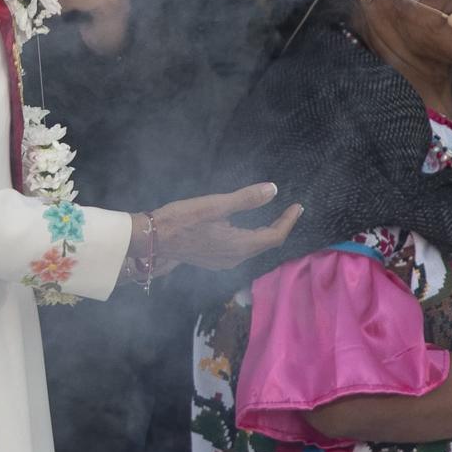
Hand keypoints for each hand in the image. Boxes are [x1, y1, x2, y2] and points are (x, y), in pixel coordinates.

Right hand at [144, 182, 301, 270]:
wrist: (153, 239)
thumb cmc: (183, 220)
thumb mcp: (216, 205)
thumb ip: (246, 199)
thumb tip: (273, 190)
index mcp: (240, 245)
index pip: (274, 236)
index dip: (288, 221)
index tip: (297, 206)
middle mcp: (236, 258)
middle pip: (265, 243)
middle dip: (279, 226)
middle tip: (288, 210)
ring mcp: (223, 261)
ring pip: (252, 247)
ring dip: (264, 232)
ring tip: (271, 216)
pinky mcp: (213, 260)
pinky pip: (240, 249)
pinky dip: (249, 236)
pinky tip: (243, 227)